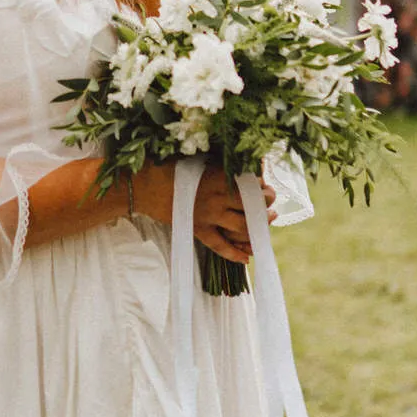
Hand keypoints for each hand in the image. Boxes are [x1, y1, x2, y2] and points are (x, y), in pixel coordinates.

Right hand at [131, 163, 277, 262]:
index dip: (263, 186)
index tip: (267, 185)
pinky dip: (234, 254)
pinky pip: (220, 246)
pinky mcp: (198, 230)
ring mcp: (208, 217)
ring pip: (242, 228)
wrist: (144, 185)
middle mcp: (217, 198)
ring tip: (268, 222)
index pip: (251, 184)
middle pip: (252, 207)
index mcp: (219, 177)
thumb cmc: (170, 166)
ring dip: (258, 228)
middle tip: (272, 203)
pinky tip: (247, 258)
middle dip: (266, 206)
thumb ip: (221, 161)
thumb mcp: (199, 158)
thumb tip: (246, 160)